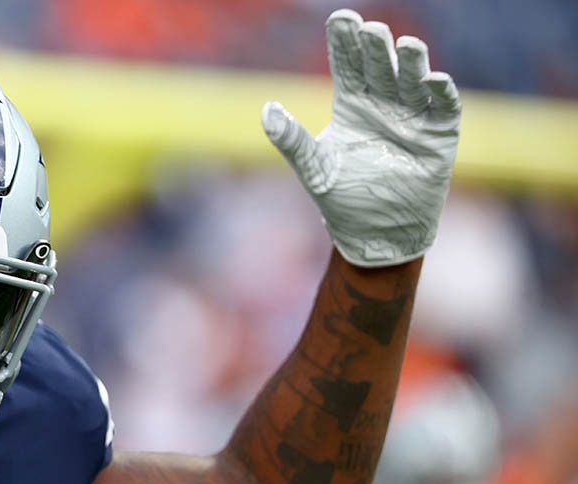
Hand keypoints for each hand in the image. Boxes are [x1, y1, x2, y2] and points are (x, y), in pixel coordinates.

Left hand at [263, 10, 459, 266]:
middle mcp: (384, 105)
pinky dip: (440, 95)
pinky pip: (443, 110)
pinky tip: (434, 80)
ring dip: (412, 64)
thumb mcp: (314, 168)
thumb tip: (266, 110)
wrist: (376, 235)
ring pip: (413, 82)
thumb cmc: (343, 200)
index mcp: (352, 106)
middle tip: (372, 30)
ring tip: (407, 46)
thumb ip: (292, 140)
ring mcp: (413, 119)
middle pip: (381, 67)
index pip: (348, 66)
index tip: (341, 18)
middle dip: (377, 48)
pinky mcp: (438, 138)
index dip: (345, 43)